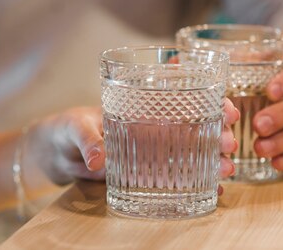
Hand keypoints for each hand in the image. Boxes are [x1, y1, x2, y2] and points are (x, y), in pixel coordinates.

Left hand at [27, 101, 238, 186]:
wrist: (53, 154)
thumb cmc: (64, 129)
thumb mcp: (74, 128)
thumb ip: (88, 140)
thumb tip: (100, 160)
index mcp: (138, 106)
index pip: (178, 95)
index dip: (206, 96)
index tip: (225, 105)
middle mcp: (150, 126)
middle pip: (193, 123)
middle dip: (216, 129)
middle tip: (229, 141)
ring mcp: (149, 150)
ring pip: (190, 150)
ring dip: (212, 157)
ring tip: (227, 168)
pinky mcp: (144, 172)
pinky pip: (176, 175)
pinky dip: (196, 180)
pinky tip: (214, 187)